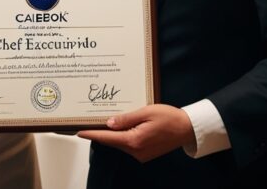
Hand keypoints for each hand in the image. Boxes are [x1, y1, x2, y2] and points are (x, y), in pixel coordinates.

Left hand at [77, 104, 193, 162]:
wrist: (187, 129)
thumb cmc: (169, 118)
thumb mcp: (146, 112)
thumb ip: (126, 118)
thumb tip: (109, 123)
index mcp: (134, 140)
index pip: (107, 138)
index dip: (92, 134)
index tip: (79, 131)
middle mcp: (135, 151)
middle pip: (112, 141)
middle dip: (101, 132)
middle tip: (90, 120)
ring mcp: (140, 155)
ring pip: (120, 143)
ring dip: (113, 134)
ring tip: (106, 121)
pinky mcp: (144, 154)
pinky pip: (128, 145)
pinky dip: (123, 136)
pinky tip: (122, 127)